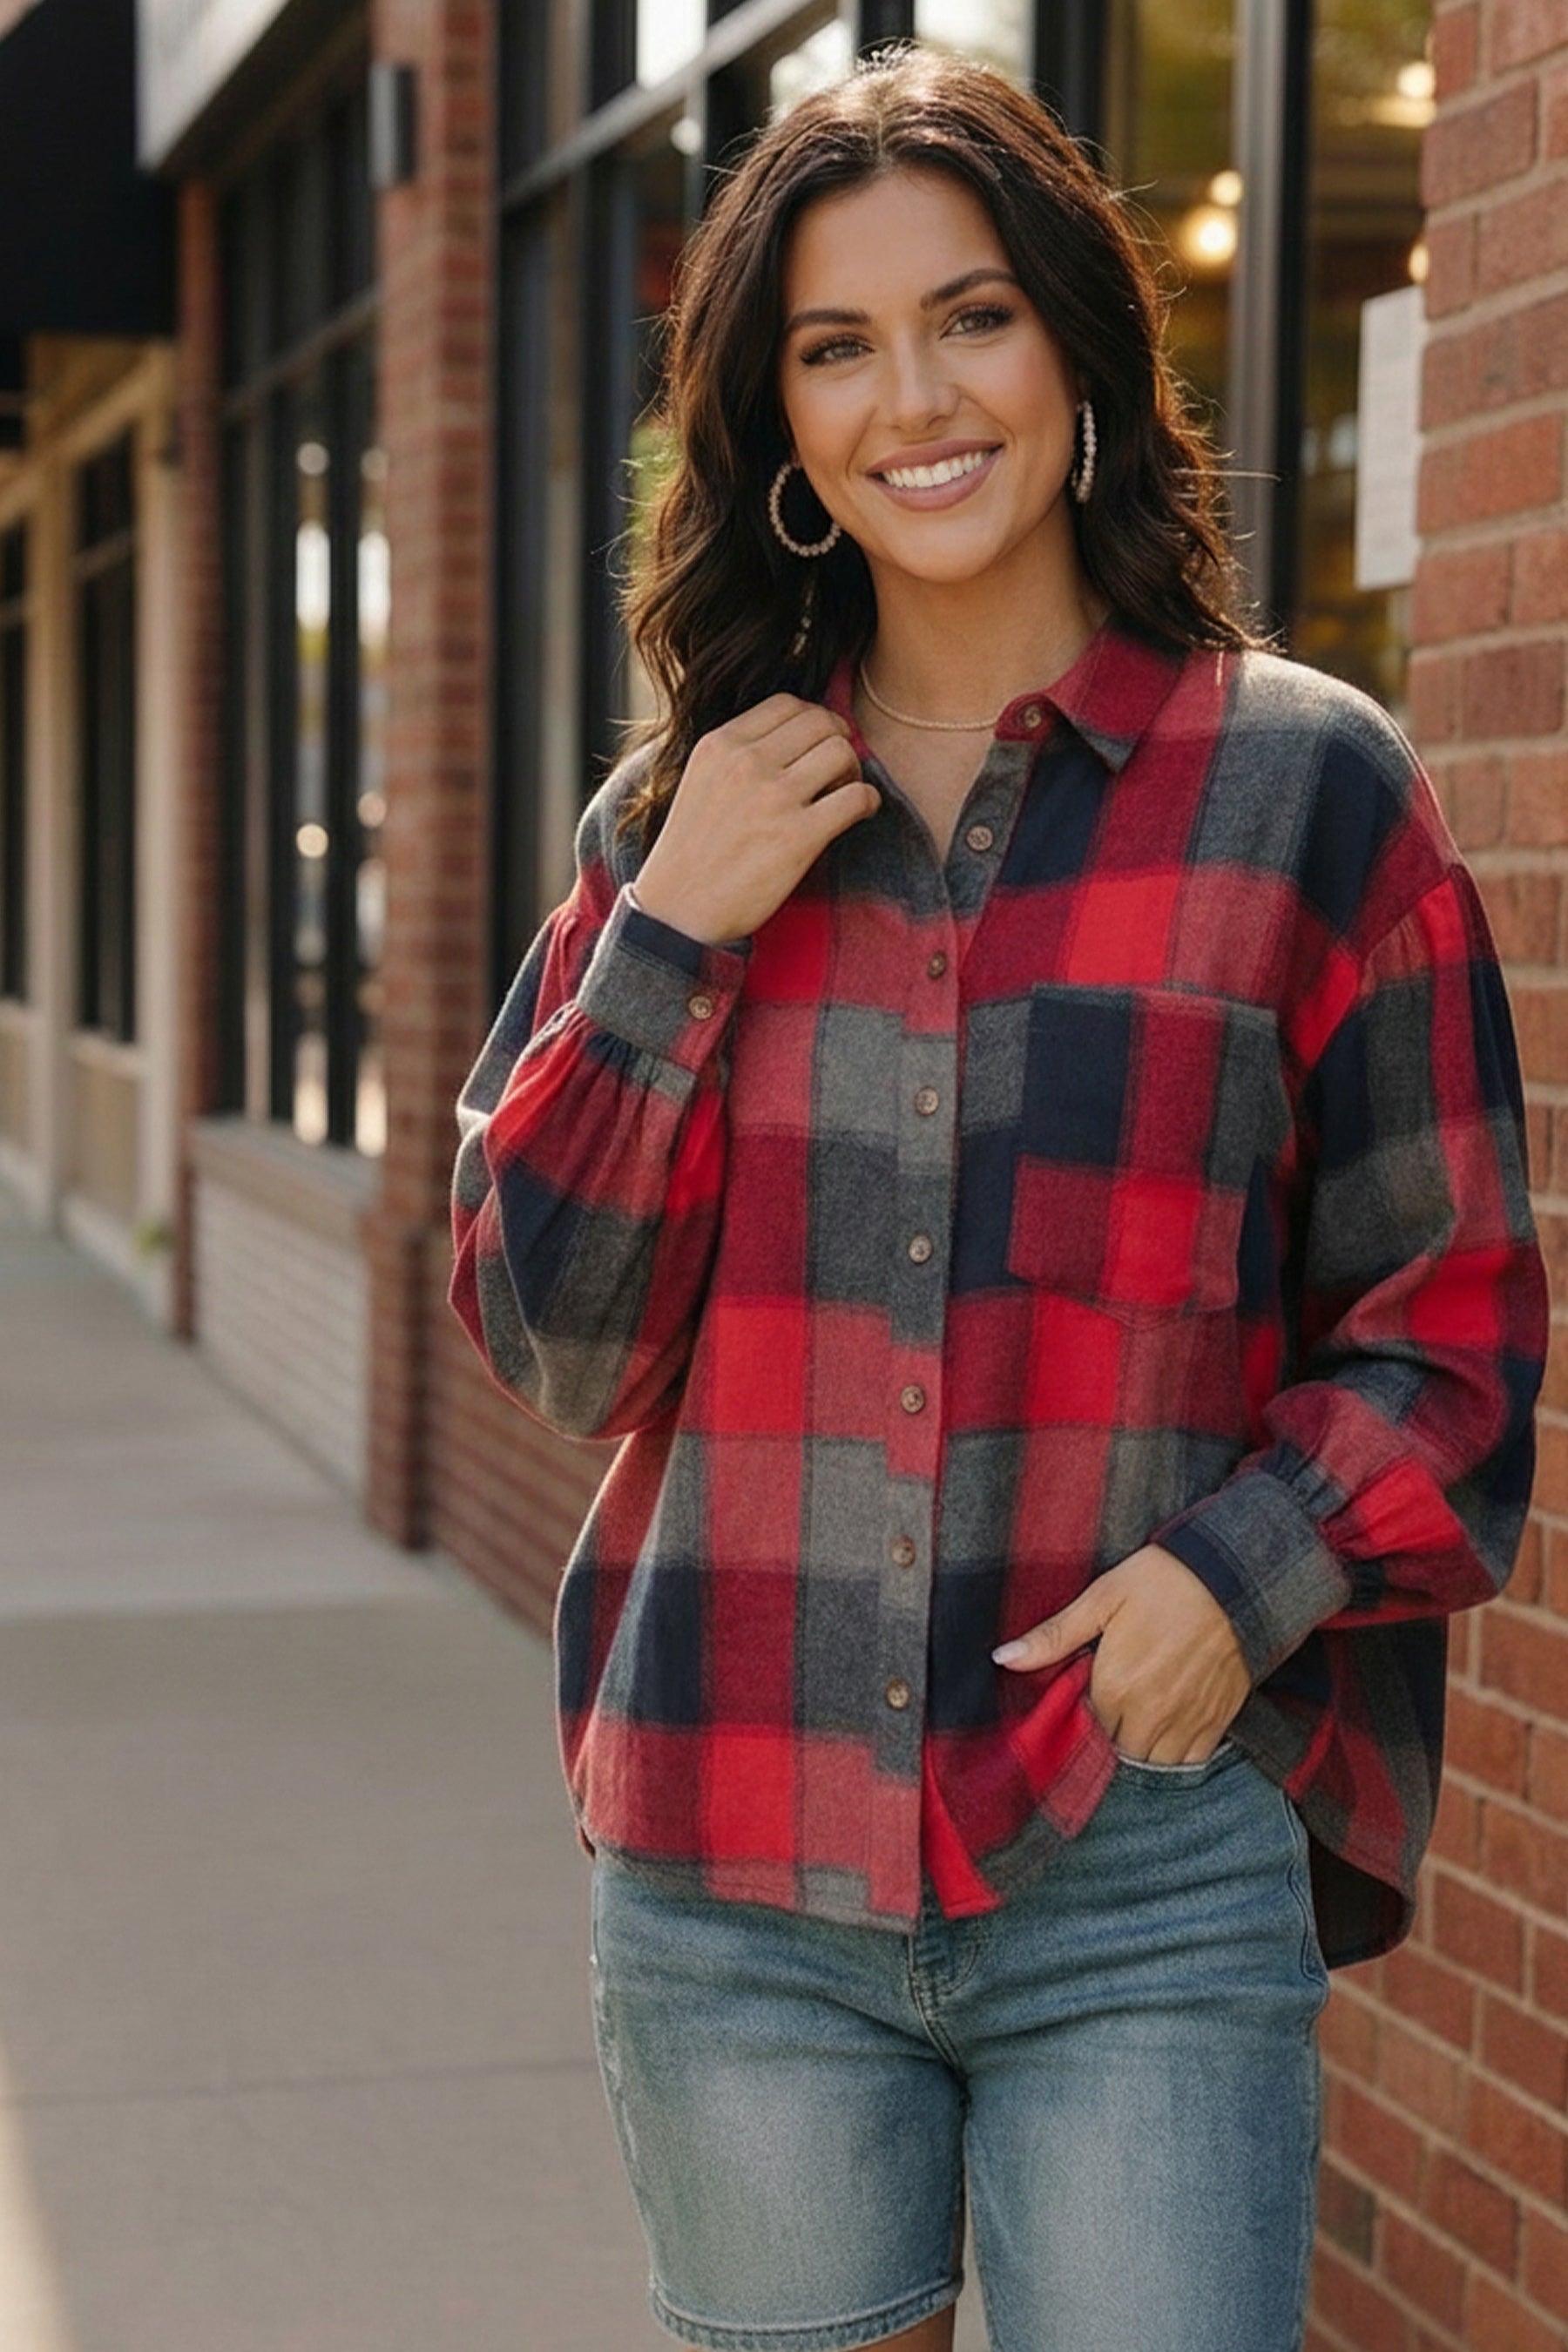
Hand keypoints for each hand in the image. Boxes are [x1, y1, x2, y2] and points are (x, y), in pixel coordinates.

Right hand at [633, 695, 878, 944]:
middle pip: (820, 722)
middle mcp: (747, 763)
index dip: (814, 720)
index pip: (787, 704)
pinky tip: (860, 814)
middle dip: (838, 740)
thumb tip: (797, 739)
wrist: (677, 912)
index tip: (818, 744)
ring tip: (842, 795)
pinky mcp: (798, 837)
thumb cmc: (691, 853)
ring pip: (841, 752)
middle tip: (837, 771)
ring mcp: (774, 798)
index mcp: (721, 744)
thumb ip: (738, 755)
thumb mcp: (701, 782)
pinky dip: (867, 802)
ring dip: (853, 770)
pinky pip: (856, 798)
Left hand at [992, 1544, 1250, 1763]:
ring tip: (1138, 1716)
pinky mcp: (1217, 1722)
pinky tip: (1169, 1728)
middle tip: (1113, 1702)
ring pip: (1150, 1763)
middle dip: (1108, 1734)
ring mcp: (1186, 1722)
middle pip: (1115, 1750)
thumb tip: (1003, 1658)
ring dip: (1139, 1748)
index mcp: (1115, 1686)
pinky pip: (1189, 1762)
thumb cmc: (1165, 1582)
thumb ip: (1054, 1636)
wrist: (1237, 1579)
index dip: (1082, 1712)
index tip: (1087, 1693)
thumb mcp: (1102, 1598)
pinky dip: (1175, 1755)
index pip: (1083, 1727)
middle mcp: (1149, 1714)